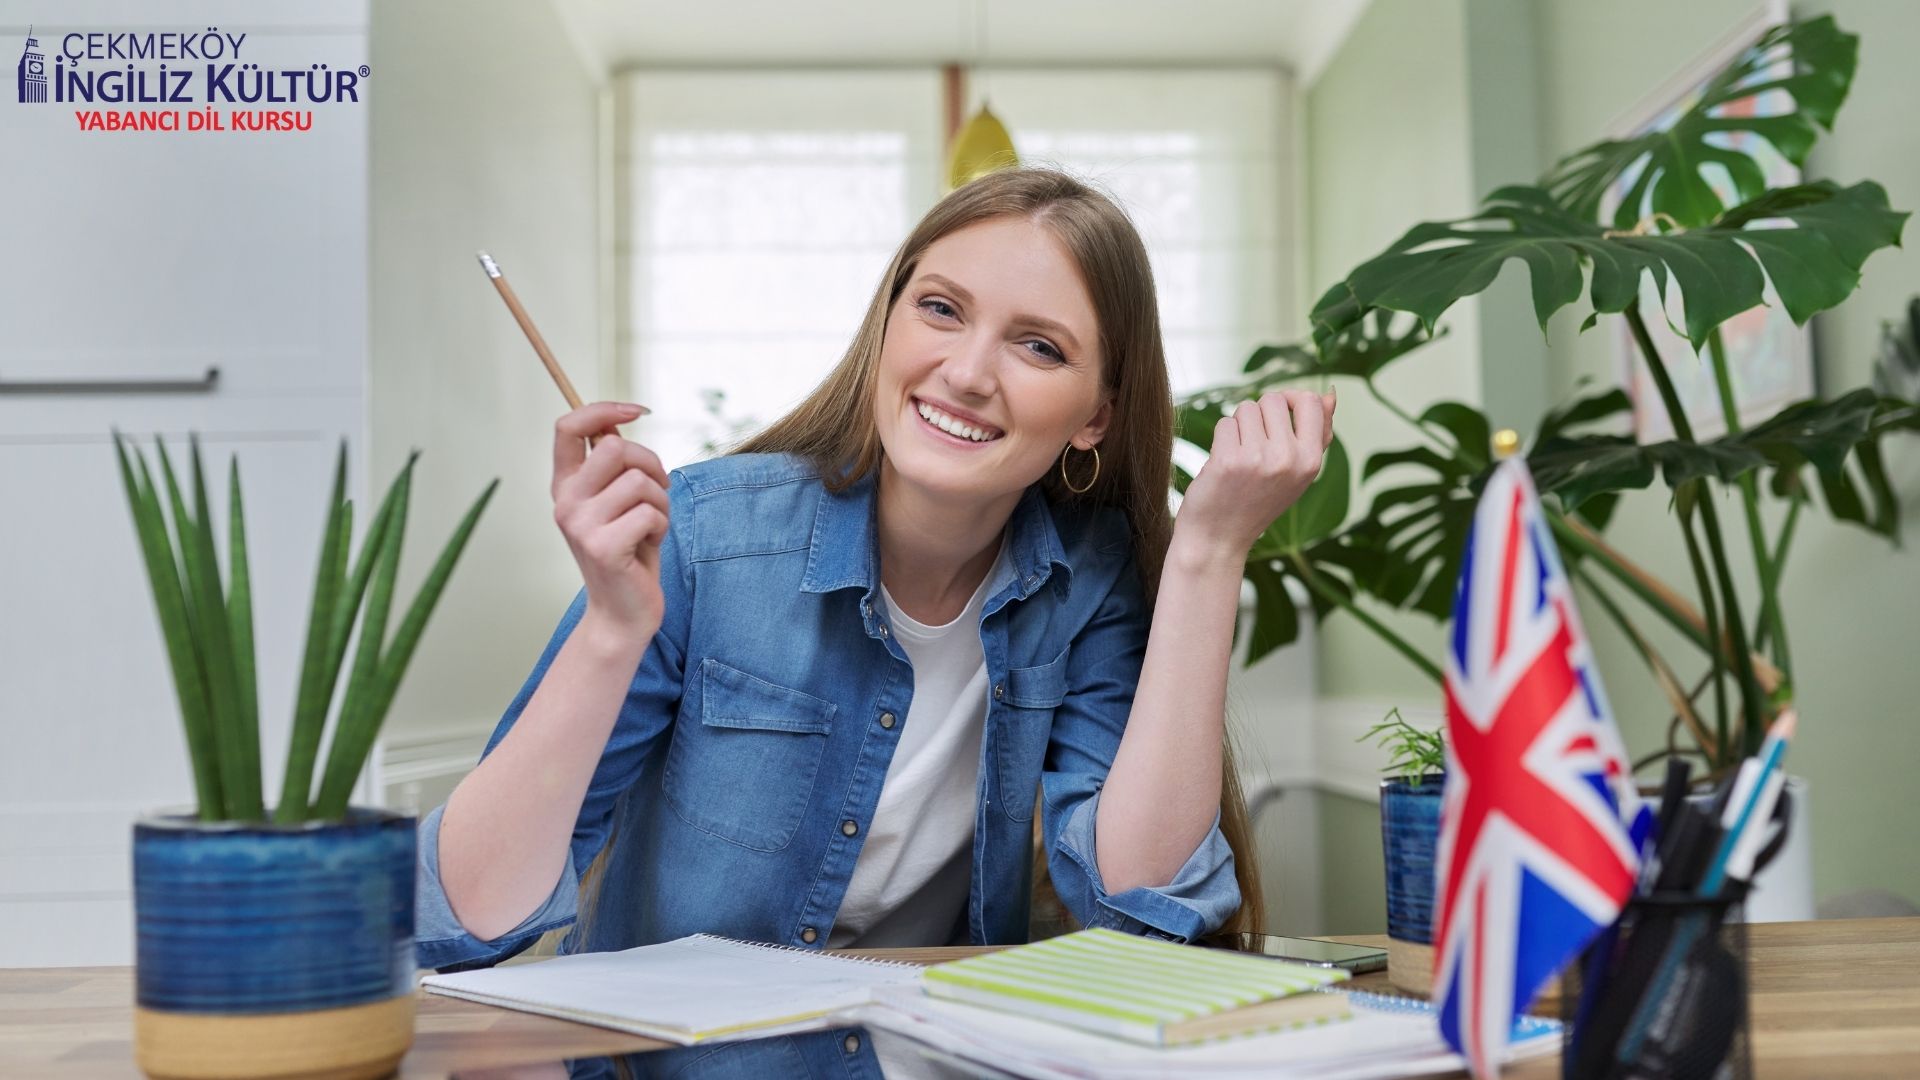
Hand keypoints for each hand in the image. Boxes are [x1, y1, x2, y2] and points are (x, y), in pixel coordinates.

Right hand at [551, 402, 669, 639]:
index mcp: (566, 485)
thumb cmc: (629, 551)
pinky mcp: (602, 547)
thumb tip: (615, 419)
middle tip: (656, 490)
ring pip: (639, 481)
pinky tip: (648, 545)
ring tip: (651, 525)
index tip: (637, 410)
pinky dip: (661, 527)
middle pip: (614, 446)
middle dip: (650, 463)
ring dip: (660, 502)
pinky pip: (650, 514)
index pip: (568, 426)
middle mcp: (565, 502)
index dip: (603, 408)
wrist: (623, 612)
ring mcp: (580, 525)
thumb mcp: (618, 501)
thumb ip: (612, 464)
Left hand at [1176, 389, 1336, 559]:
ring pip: (1246, 409)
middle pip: (1273, 400)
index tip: (1277, 414)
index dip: (1290, 399)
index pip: (1309, 402)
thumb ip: (1316, 434)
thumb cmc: (1259, 500)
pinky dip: (1221, 439)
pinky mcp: (1228, 461)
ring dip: (1238, 426)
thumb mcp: (1297, 472)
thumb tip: (1329, 394)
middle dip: (1259, 414)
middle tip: (1253, 444)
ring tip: (1239, 455)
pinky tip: (1223, 463)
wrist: (1220, 538)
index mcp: (1311, 461)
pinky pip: (1225, 424)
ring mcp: (1258, 460)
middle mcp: (1289, 459)